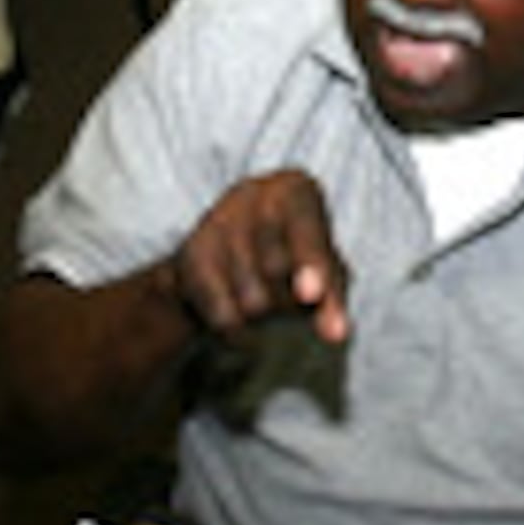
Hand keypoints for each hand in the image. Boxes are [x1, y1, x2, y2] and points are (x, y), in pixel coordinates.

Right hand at [171, 169, 352, 344]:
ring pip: (250, 297)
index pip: (306, 230)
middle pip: (276, 268)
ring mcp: (215, 221)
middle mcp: (252, 194)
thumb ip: (334, 298)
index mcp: (295, 191)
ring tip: (262, 296)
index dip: (310, 262)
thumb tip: (336, 333)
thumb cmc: (296, 264)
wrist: (231, 267)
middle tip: (293, 296)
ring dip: (264, 317)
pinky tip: (237, 312)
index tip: (310, 296)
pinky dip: (237, 331)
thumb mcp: (327, 274)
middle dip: (290, 299)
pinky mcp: (188, 255)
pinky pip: (222, 314)